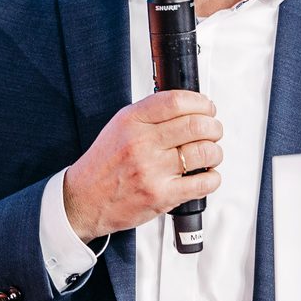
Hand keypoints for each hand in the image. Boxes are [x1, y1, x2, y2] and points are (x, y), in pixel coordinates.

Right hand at [61, 90, 221, 242]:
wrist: (84, 199)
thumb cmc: (104, 164)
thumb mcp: (119, 126)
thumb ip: (151, 115)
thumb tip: (189, 107)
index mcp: (131, 121)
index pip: (176, 101)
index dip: (200, 102)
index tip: (207, 107)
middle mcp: (142, 143)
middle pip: (196, 125)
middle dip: (214, 126)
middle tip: (213, 130)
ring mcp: (152, 170)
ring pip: (204, 152)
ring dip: (215, 151)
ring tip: (210, 153)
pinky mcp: (161, 196)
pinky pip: (203, 183)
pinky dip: (213, 177)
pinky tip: (206, 174)